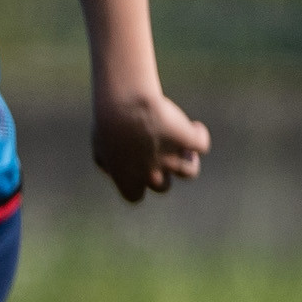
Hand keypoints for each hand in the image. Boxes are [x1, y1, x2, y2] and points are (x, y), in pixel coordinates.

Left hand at [92, 85, 209, 200]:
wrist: (126, 105)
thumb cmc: (109, 122)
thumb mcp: (100, 144)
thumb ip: (105, 161)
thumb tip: (112, 169)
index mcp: (127, 178)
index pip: (134, 196)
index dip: (138, 184)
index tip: (137, 169)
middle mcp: (151, 174)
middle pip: (162, 186)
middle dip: (162, 171)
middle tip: (162, 152)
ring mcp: (171, 159)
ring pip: (189, 172)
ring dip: (188, 161)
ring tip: (185, 147)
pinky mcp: (187, 141)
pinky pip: (202, 145)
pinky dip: (200, 136)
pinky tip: (194, 127)